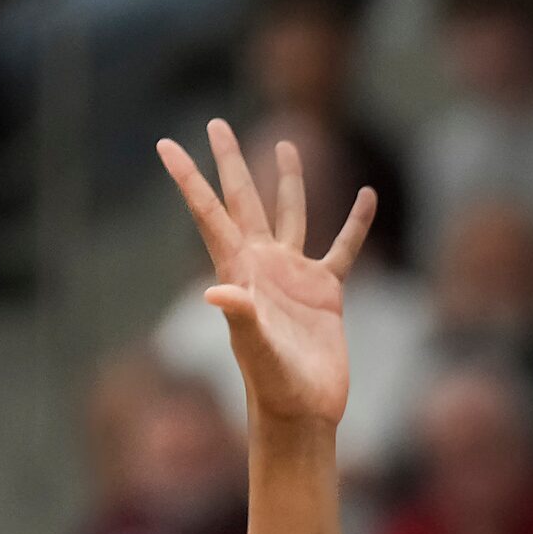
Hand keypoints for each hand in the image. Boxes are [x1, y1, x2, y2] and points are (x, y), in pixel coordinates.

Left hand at [157, 119, 376, 427]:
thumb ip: (242, 318)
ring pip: (290, 214)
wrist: (303, 411)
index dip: (188, 179)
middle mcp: (262, 265)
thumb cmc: (274, 386)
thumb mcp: (257, 351)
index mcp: (239, 270)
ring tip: (288, 142)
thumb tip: (217, 292)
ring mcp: (294, 275)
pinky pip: (342, 247)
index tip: (166, 144)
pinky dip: (355, 222)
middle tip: (215, 122)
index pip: (209, 213)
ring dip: (288, 180)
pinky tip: (366, 197)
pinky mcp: (326, 290)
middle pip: (242, 200)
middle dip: (229, 162)